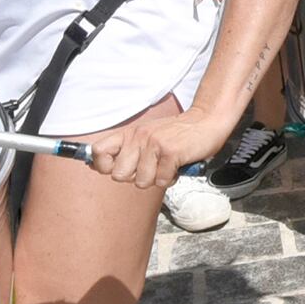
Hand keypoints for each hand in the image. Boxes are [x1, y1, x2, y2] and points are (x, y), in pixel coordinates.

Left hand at [81, 103, 223, 192]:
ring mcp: (154, 144)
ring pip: (141, 182)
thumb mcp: (147, 135)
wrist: (207, 122)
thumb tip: (98, 165)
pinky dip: (171, 178)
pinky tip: (176, 166)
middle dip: (135, 178)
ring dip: (156, 179)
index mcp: (130, 133)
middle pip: (119, 175)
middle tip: (150, 168)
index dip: (103, 166)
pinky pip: (161, 181)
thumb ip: (127, 149)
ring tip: (166, 166)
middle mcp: (139, 137)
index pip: (98, 151)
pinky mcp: (170, 153)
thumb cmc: (177, 133)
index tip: (114, 169)